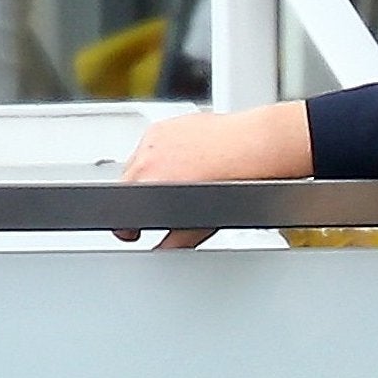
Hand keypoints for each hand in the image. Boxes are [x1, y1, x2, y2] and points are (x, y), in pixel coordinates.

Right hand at [114, 102, 312, 245]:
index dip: (127, 225)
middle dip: (139, 199)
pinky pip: (149, 145)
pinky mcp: (162, 127)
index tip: (133, 232)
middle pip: (127, 186)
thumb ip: (176, 241)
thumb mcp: (203, 223)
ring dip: (149, 176)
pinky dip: (160, 155)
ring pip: (136, 164)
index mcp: (148, 185)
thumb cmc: (236, 181)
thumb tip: (164, 251)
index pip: (122, 210)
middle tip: (162, 207)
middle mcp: (145, 160)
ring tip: (181, 181)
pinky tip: (186, 161)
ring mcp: (152, 141)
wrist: (255, 147)